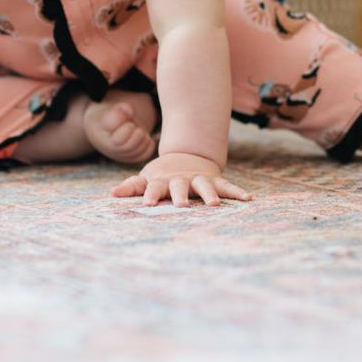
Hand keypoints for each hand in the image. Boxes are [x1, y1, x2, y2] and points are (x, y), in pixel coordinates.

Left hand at [110, 152, 251, 206]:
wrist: (187, 156)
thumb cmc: (163, 175)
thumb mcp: (147, 178)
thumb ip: (132, 187)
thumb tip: (112, 193)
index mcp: (162, 181)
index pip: (154, 189)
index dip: (150, 195)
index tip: (147, 205)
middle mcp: (181, 180)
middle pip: (180, 186)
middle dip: (180, 195)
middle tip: (181, 205)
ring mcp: (198, 179)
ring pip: (205, 186)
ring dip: (209, 194)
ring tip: (214, 204)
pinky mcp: (214, 180)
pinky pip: (227, 186)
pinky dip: (237, 192)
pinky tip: (249, 199)